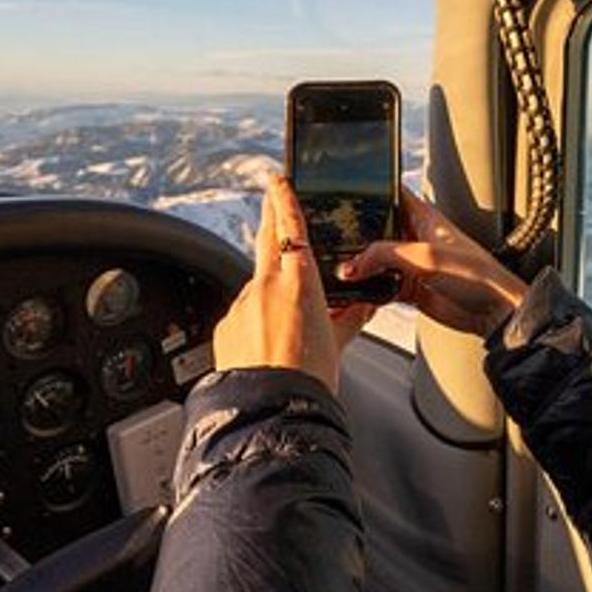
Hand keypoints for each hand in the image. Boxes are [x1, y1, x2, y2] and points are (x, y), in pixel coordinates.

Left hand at [213, 175, 372, 393]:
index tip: (280, 181)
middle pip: (266, 240)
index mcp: (298, 282)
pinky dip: (255, 322)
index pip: (291, 229)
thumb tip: (365, 306)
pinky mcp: (226, 327)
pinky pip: (243, 315)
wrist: (272, 410)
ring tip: (285, 320)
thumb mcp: (337, 343)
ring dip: (269, 292)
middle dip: (270, 216)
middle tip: (271, 196)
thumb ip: (350, 318)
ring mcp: (242, 306)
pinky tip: (266, 344)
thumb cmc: (308, 379)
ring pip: (257, 286)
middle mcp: (266, 286)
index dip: (285, 201)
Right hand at [338, 189, 528, 338]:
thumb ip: (386, 255)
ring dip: (360, 265)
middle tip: (333, 238)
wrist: (493, 312)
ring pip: (375, 260)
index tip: (344, 192)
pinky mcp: (409, 289)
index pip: (391, 195)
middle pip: (377, 229)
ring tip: (339, 267)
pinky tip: (355, 290)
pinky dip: (367, 289)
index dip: (370, 191)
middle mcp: (415, 238)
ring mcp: (411, 265)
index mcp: (424, 218)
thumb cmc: (477, 275)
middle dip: (356, 234)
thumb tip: (353, 264)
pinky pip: (380, 286)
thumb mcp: (427, 256)